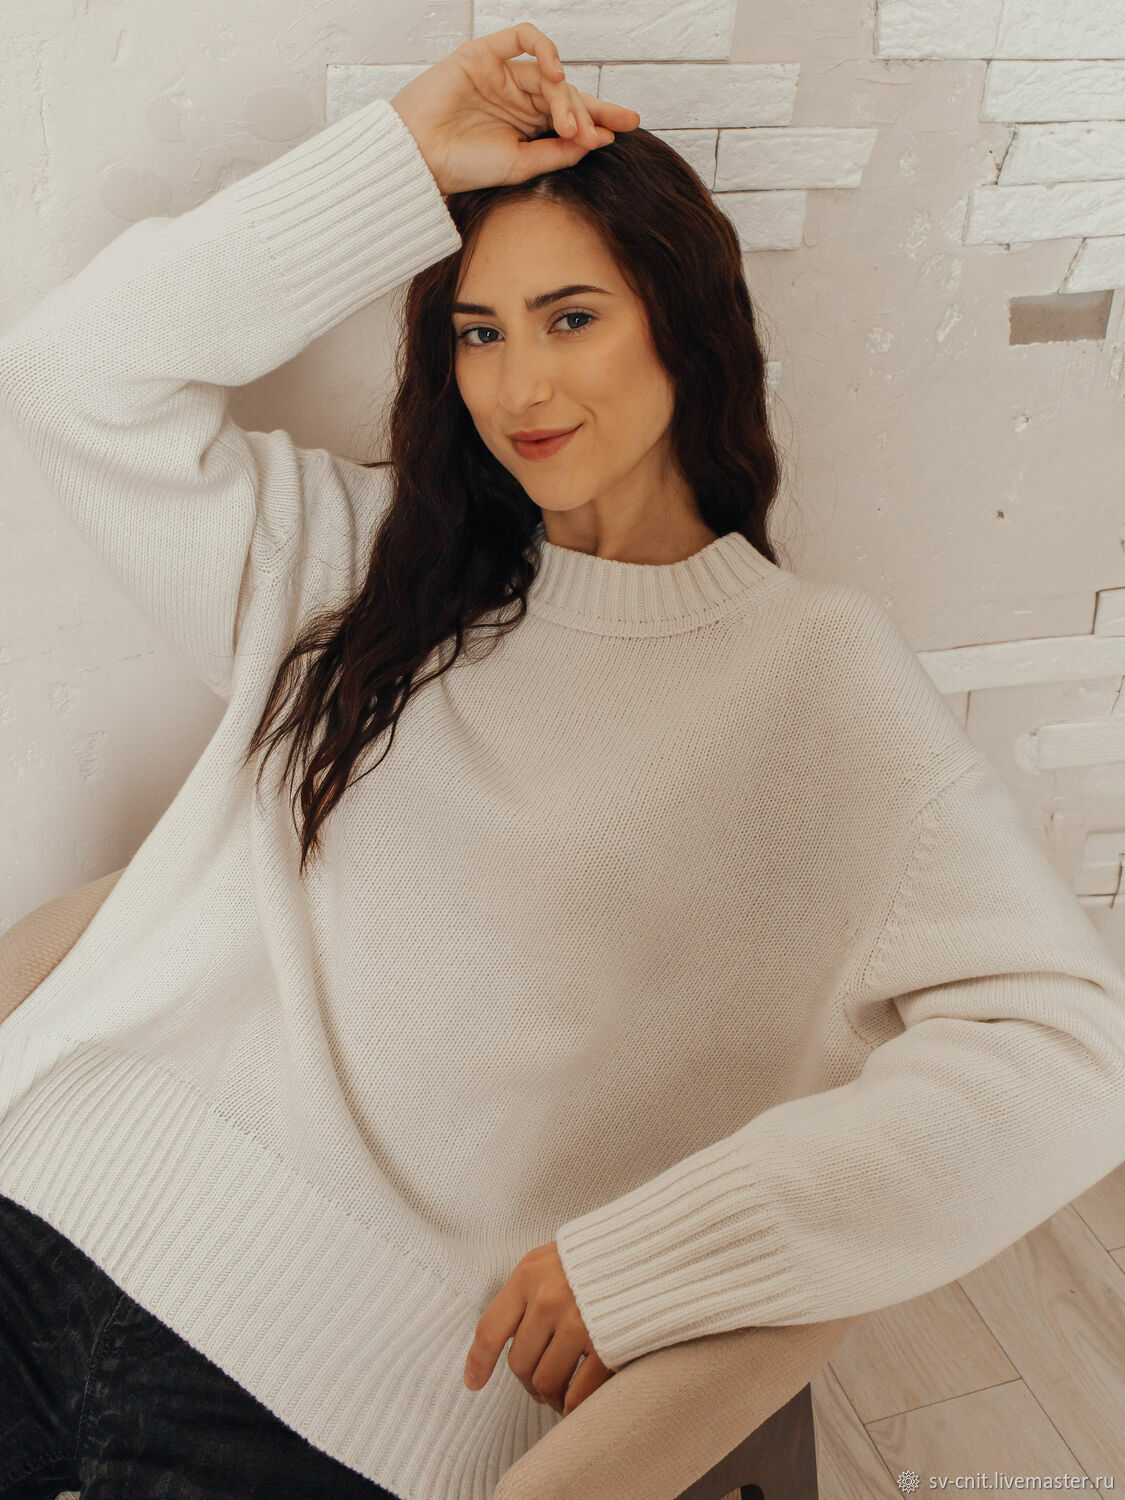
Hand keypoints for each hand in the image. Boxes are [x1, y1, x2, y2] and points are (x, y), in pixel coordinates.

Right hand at [390, 22, 639, 194]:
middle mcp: (517, 98)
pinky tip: (555, 73)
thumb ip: (558, 151)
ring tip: (569, 125)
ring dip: (566, 97)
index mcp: (527, 126)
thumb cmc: (465, 167)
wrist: (420, 158)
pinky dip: (545, 50)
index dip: (601, 117)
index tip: (628, 126)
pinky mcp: (485, 55)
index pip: (572, 115)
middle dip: (587, 113)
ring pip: (548, 74)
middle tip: (594, 136)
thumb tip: (598, 139)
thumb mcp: (522, 165)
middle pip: (567, 94)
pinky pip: (524, 38)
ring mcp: (502, 75)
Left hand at [463, 1240, 613, 1414]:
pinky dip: (574, 1406)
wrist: (647, 1246)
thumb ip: (527, 1292)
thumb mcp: (550, 1259)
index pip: (490, 1330)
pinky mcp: (607, 1343)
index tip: (473, 1383)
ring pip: (546, 1382)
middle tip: (538, 1386)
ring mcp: (578, 1322)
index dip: (478, 1363)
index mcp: (528, 1275)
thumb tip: (507, 1337)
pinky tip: (576, 1403)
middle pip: (519, 1363)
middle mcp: (548, 1300)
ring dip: (550, 1397)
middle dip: (527, 1382)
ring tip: (558, 1397)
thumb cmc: (595, 1255)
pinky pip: (578, 1393)